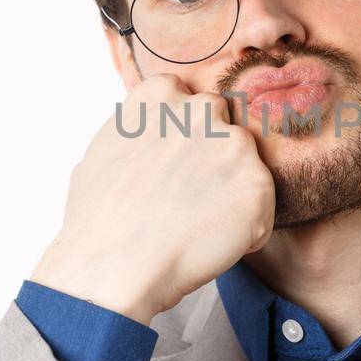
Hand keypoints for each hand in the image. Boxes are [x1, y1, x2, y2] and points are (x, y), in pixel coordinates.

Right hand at [30, 73, 275, 325]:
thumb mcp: (99, 154)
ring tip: (197, 225)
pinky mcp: (258, 183)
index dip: (186, 134)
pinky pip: (262, 209)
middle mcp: (201, 109)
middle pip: (225, 126)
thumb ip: (133, 133)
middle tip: (191, 197)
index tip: (174, 163)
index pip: (189, 97)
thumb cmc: (98, 221)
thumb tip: (139, 140)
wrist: (115, 265)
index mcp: (160, 95)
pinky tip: (210, 243)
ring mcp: (234, 144)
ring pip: (247, 167)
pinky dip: (245, 231)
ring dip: (233, 194)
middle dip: (215, 157)